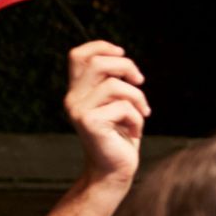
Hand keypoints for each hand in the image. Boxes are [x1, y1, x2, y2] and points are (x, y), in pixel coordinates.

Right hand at [63, 41, 147, 187]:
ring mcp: (78, 110)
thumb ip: (115, 82)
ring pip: (116, 85)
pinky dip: (137, 118)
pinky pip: (123, 107)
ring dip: (138, 98)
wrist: (115, 169)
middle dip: (126, 66)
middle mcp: (72, 98)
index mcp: (78, 91)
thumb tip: (122, 58)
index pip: (78, 56)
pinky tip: (134, 132)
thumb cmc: (121, 136)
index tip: (122, 52)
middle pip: (97, 63)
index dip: (100, 46)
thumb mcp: (119, 103)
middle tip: (140, 81)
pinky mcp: (89, 122)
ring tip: (142, 114)